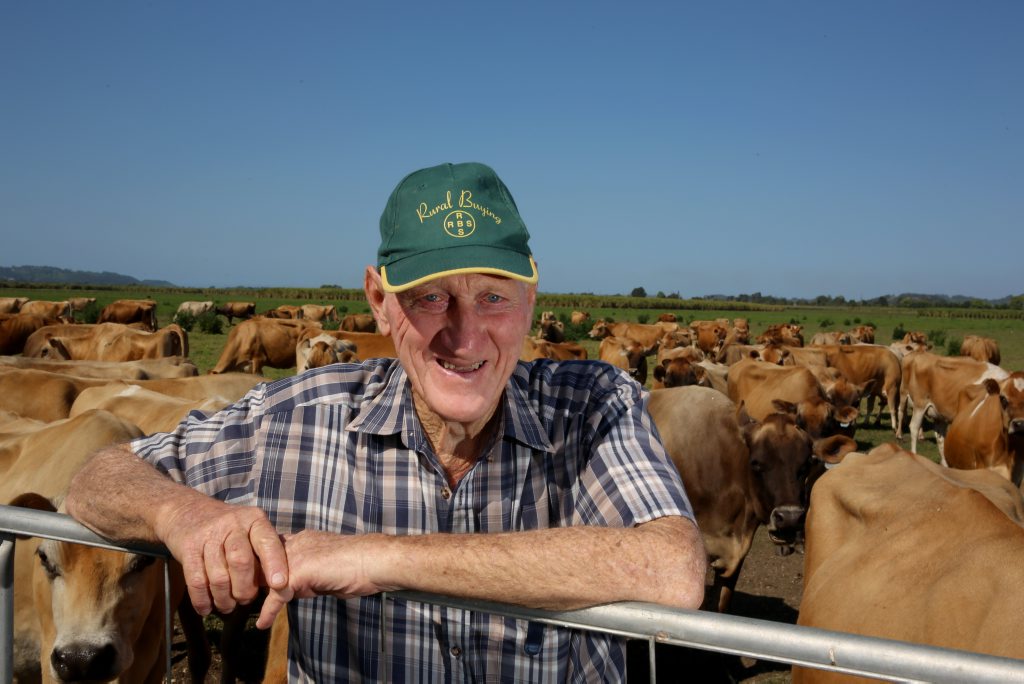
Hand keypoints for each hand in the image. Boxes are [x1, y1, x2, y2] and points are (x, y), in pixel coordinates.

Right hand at [157, 492, 288, 615]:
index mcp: (254, 519)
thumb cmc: (229, 528)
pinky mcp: (188, 548)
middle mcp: (232, 524)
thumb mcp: (250, 529)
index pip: (267, 542)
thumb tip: (281, 586)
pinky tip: (206, 608)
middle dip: (245, 589)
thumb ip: (264, 551)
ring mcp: (208, 535)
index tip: (280, 585)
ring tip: (227, 606)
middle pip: (241, 562)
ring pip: (219, 576)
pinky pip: (196, 580)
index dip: (275, 564)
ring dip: (224, 598)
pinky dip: (202, 599)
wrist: (187, 511)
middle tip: (245, 600)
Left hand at [256, 530, 393, 628]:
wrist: (373, 560)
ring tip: (243, 607)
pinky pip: (276, 595)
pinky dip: (268, 611)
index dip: (261, 565)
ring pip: (264, 576)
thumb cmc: (357, 564)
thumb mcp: (323, 566)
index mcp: (301, 539)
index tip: (254, 580)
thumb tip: (291, 589)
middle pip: (261, 560)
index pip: (271, 549)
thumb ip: (305, 572)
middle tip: (240, 596)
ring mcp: (295, 557)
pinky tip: (262, 623)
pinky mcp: (298, 573)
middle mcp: (294, 544)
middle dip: (251, 578)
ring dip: (253, 594)